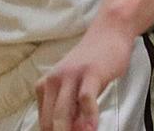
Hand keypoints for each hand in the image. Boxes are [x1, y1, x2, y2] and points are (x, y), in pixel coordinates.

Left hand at [36, 15, 134, 130]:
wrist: (109, 31)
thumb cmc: (92, 63)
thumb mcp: (75, 86)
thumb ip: (71, 109)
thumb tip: (73, 130)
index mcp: (46, 85)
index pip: (44, 121)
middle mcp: (54, 79)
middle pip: (50, 121)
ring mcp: (72, 75)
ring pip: (63, 113)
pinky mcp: (90, 72)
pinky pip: (85, 100)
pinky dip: (89, 118)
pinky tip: (93, 128)